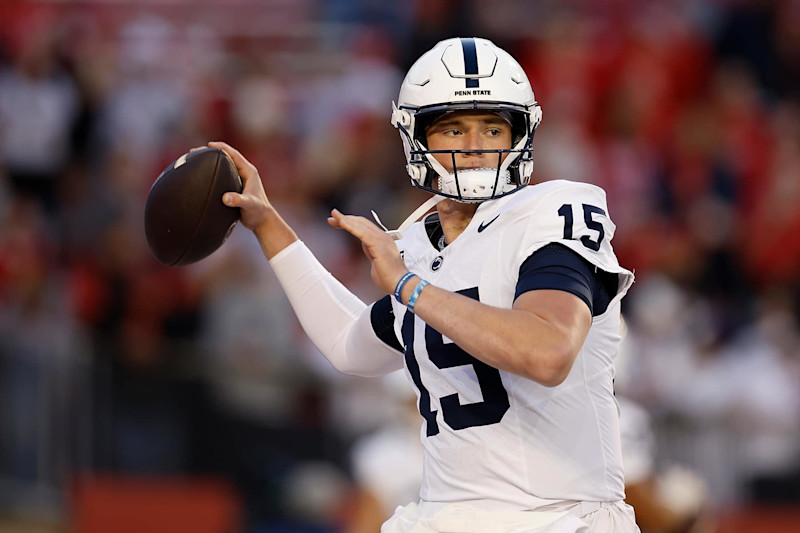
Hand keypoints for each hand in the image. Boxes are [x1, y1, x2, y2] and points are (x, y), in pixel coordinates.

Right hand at [191, 141, 297, 257]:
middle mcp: (244, 173)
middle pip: (226, 158)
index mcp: (249, 171)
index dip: (221, 147)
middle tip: (194, 153)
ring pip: (223, 166)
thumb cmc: (258, 212)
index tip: (208, 145)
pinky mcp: (235, 187)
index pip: (234, 154)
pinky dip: (211, 174)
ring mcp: (239, 179)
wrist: (262, 222)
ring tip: (194, 161)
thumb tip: (225, 198)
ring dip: (210, 162)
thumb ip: (238, 200)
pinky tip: (200, 177)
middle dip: (211, 153)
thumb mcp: (249, 205)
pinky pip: (221, 176)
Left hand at [328, 209, 407, 293]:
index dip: (351, 222)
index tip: (338, 222)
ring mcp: (382, 240)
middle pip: (361, 222)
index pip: (364, 226)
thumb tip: (364, 245)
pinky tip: (342, 223)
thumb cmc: (390, 277)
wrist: (400, 284)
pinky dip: (351, 226)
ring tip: (334, 216)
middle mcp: (383, 237)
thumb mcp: (376, 260)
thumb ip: (370, 250)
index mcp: (382, 240)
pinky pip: (362, 233)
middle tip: (332, 217)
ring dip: (346, 220)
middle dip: (345, 218)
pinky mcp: (379, 245)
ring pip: (361, 225)